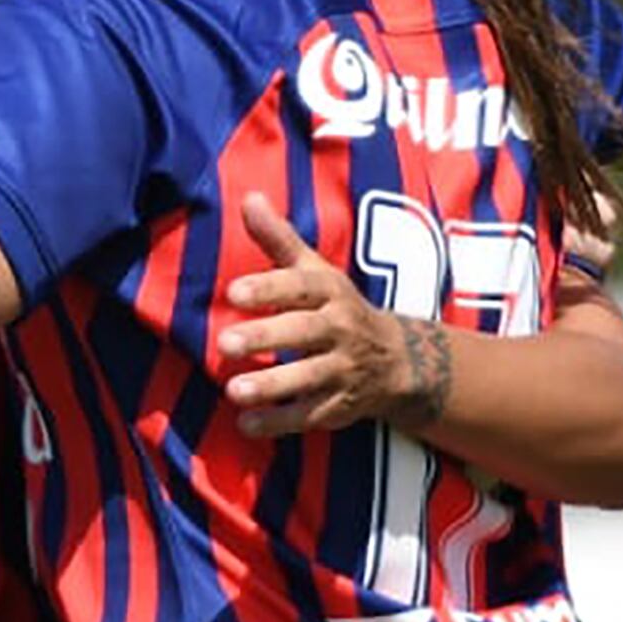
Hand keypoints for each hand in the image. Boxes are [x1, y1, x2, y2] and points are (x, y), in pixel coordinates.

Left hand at [213, 191, 443, 437]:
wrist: (398, 360)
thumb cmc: (338, 307)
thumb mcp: (315, 271)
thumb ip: (279, 239)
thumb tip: (248, 197)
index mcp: (331, 292)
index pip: (301, 287)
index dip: (269, 288)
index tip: (233, 292)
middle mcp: (340, 330)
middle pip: (303, 333)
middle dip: (265, 338)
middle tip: (224, 344)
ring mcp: (343, 370)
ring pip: (308, 378)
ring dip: (272, 385)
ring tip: (233, 391)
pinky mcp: (340, 406)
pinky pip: (310, 416)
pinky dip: (279, 423)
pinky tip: (247, 424)